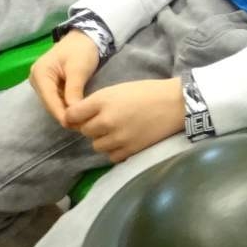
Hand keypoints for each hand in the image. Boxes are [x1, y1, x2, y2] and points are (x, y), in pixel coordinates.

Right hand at [29, 29, 100, 125]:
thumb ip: (74, 91)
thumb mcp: (78, 70)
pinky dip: (65, 106)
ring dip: (65, 112)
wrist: (85, 38)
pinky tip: (77, 113)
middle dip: (63, 115)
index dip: (60, 113)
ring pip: (52, 103)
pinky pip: (56, 99)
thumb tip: (73, 113)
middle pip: (49, 103)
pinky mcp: (49, 85)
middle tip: (80, 126)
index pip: (49, 99)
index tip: (73, 125)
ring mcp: (41, 82)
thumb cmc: (81, 50)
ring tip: (80, 122)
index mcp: (40, 73)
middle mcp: (36, 79)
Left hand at [61, 76, 181, 160]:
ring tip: (115, 131)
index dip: (73, 117)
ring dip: (102, 140)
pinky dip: (114, 150)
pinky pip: (111, 156)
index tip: (79, 117)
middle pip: (84, 131)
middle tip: (103, 121)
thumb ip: (96, 103)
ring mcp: (118, 137)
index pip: (72, 115)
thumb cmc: (147, 92)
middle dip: (90, 127)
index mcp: (102, 101)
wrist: (175, 103)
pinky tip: (123, 141)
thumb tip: (77, 117)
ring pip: (96, 145)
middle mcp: (106, 120)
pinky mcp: (130, 150)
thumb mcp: (117, 89)